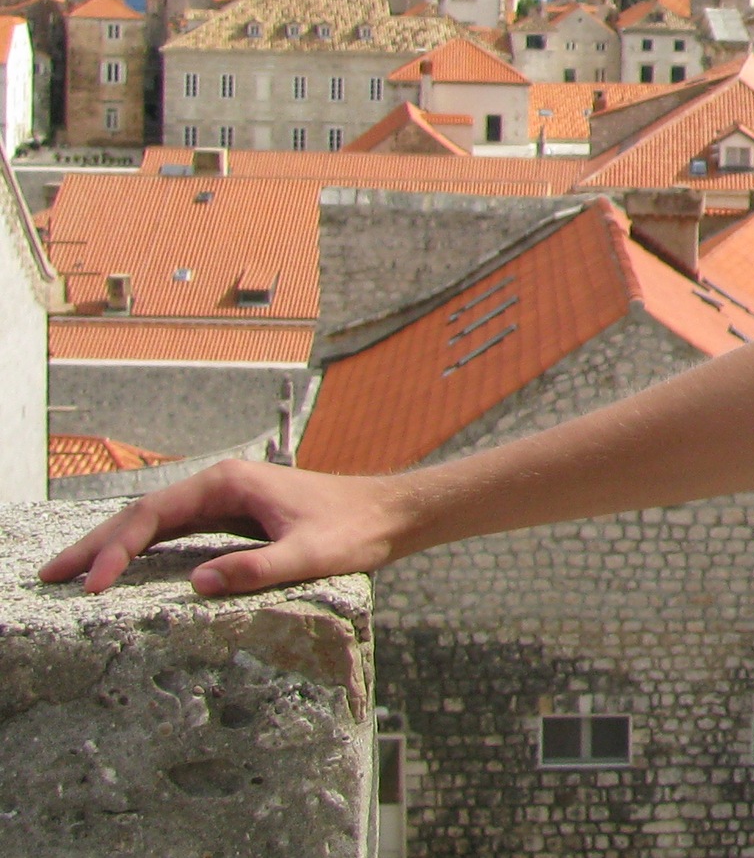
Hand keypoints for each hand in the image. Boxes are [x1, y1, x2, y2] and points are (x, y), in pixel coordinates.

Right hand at [37, 460, 412, 596]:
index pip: (154, 516)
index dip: (118, 550)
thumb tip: (198, 584)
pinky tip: (121, 570)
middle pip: (142, 514)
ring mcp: (224, 500)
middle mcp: (219, 485)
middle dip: (95, 545)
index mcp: (229, 483)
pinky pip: (176, 533)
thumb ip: (257, 569)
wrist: (389, 514)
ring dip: (113, 548)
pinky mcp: (233, 518)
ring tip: (71, 577)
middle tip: (50, 576)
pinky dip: (142, 551)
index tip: (94, 584)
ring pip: (154, 524)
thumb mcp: (310, 555)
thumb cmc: (355, 530)